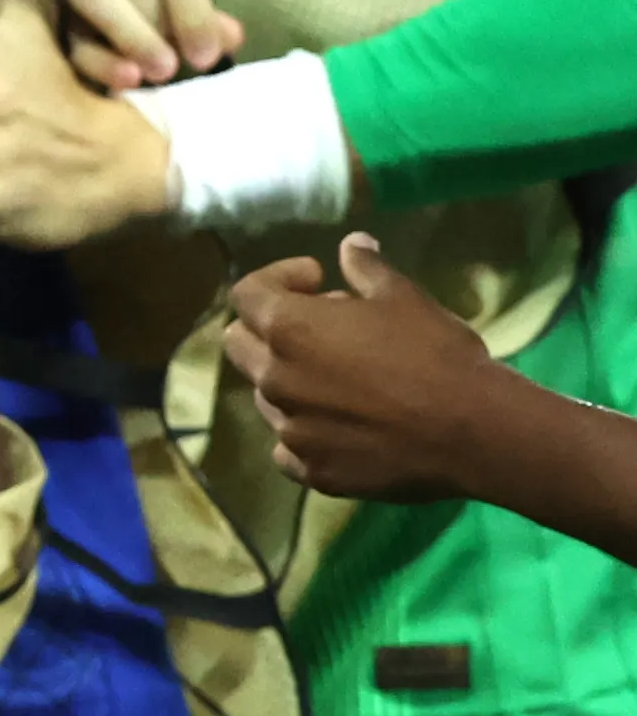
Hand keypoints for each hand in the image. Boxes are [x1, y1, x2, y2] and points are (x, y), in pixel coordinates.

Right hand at [33, 0, 239, 92]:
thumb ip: (182, 4)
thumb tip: (233, 37)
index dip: (195, 8)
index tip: (210, 54)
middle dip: (158, 25)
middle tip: (176, 69)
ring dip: (130, 36)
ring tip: (153, 75)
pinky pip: (54, 19)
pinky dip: (92, 53)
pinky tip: (120, 78)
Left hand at [227, 235, 510, 502]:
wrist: (474, 432)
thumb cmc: (437, 354)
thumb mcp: (405, 298)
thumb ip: (366, 269)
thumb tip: (351, 243)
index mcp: (287, 329)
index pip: (246, 293)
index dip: (279, 278)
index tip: (318, 279)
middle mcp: (275, 380)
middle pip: (241, 343)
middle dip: (271, 328)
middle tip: (325, 328)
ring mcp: (290, 431)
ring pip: (266, 397)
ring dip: (290, 380)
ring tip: (341, 379)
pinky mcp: (313, 473)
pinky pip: (289, 449)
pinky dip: (307, 433)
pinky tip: (344, 426)